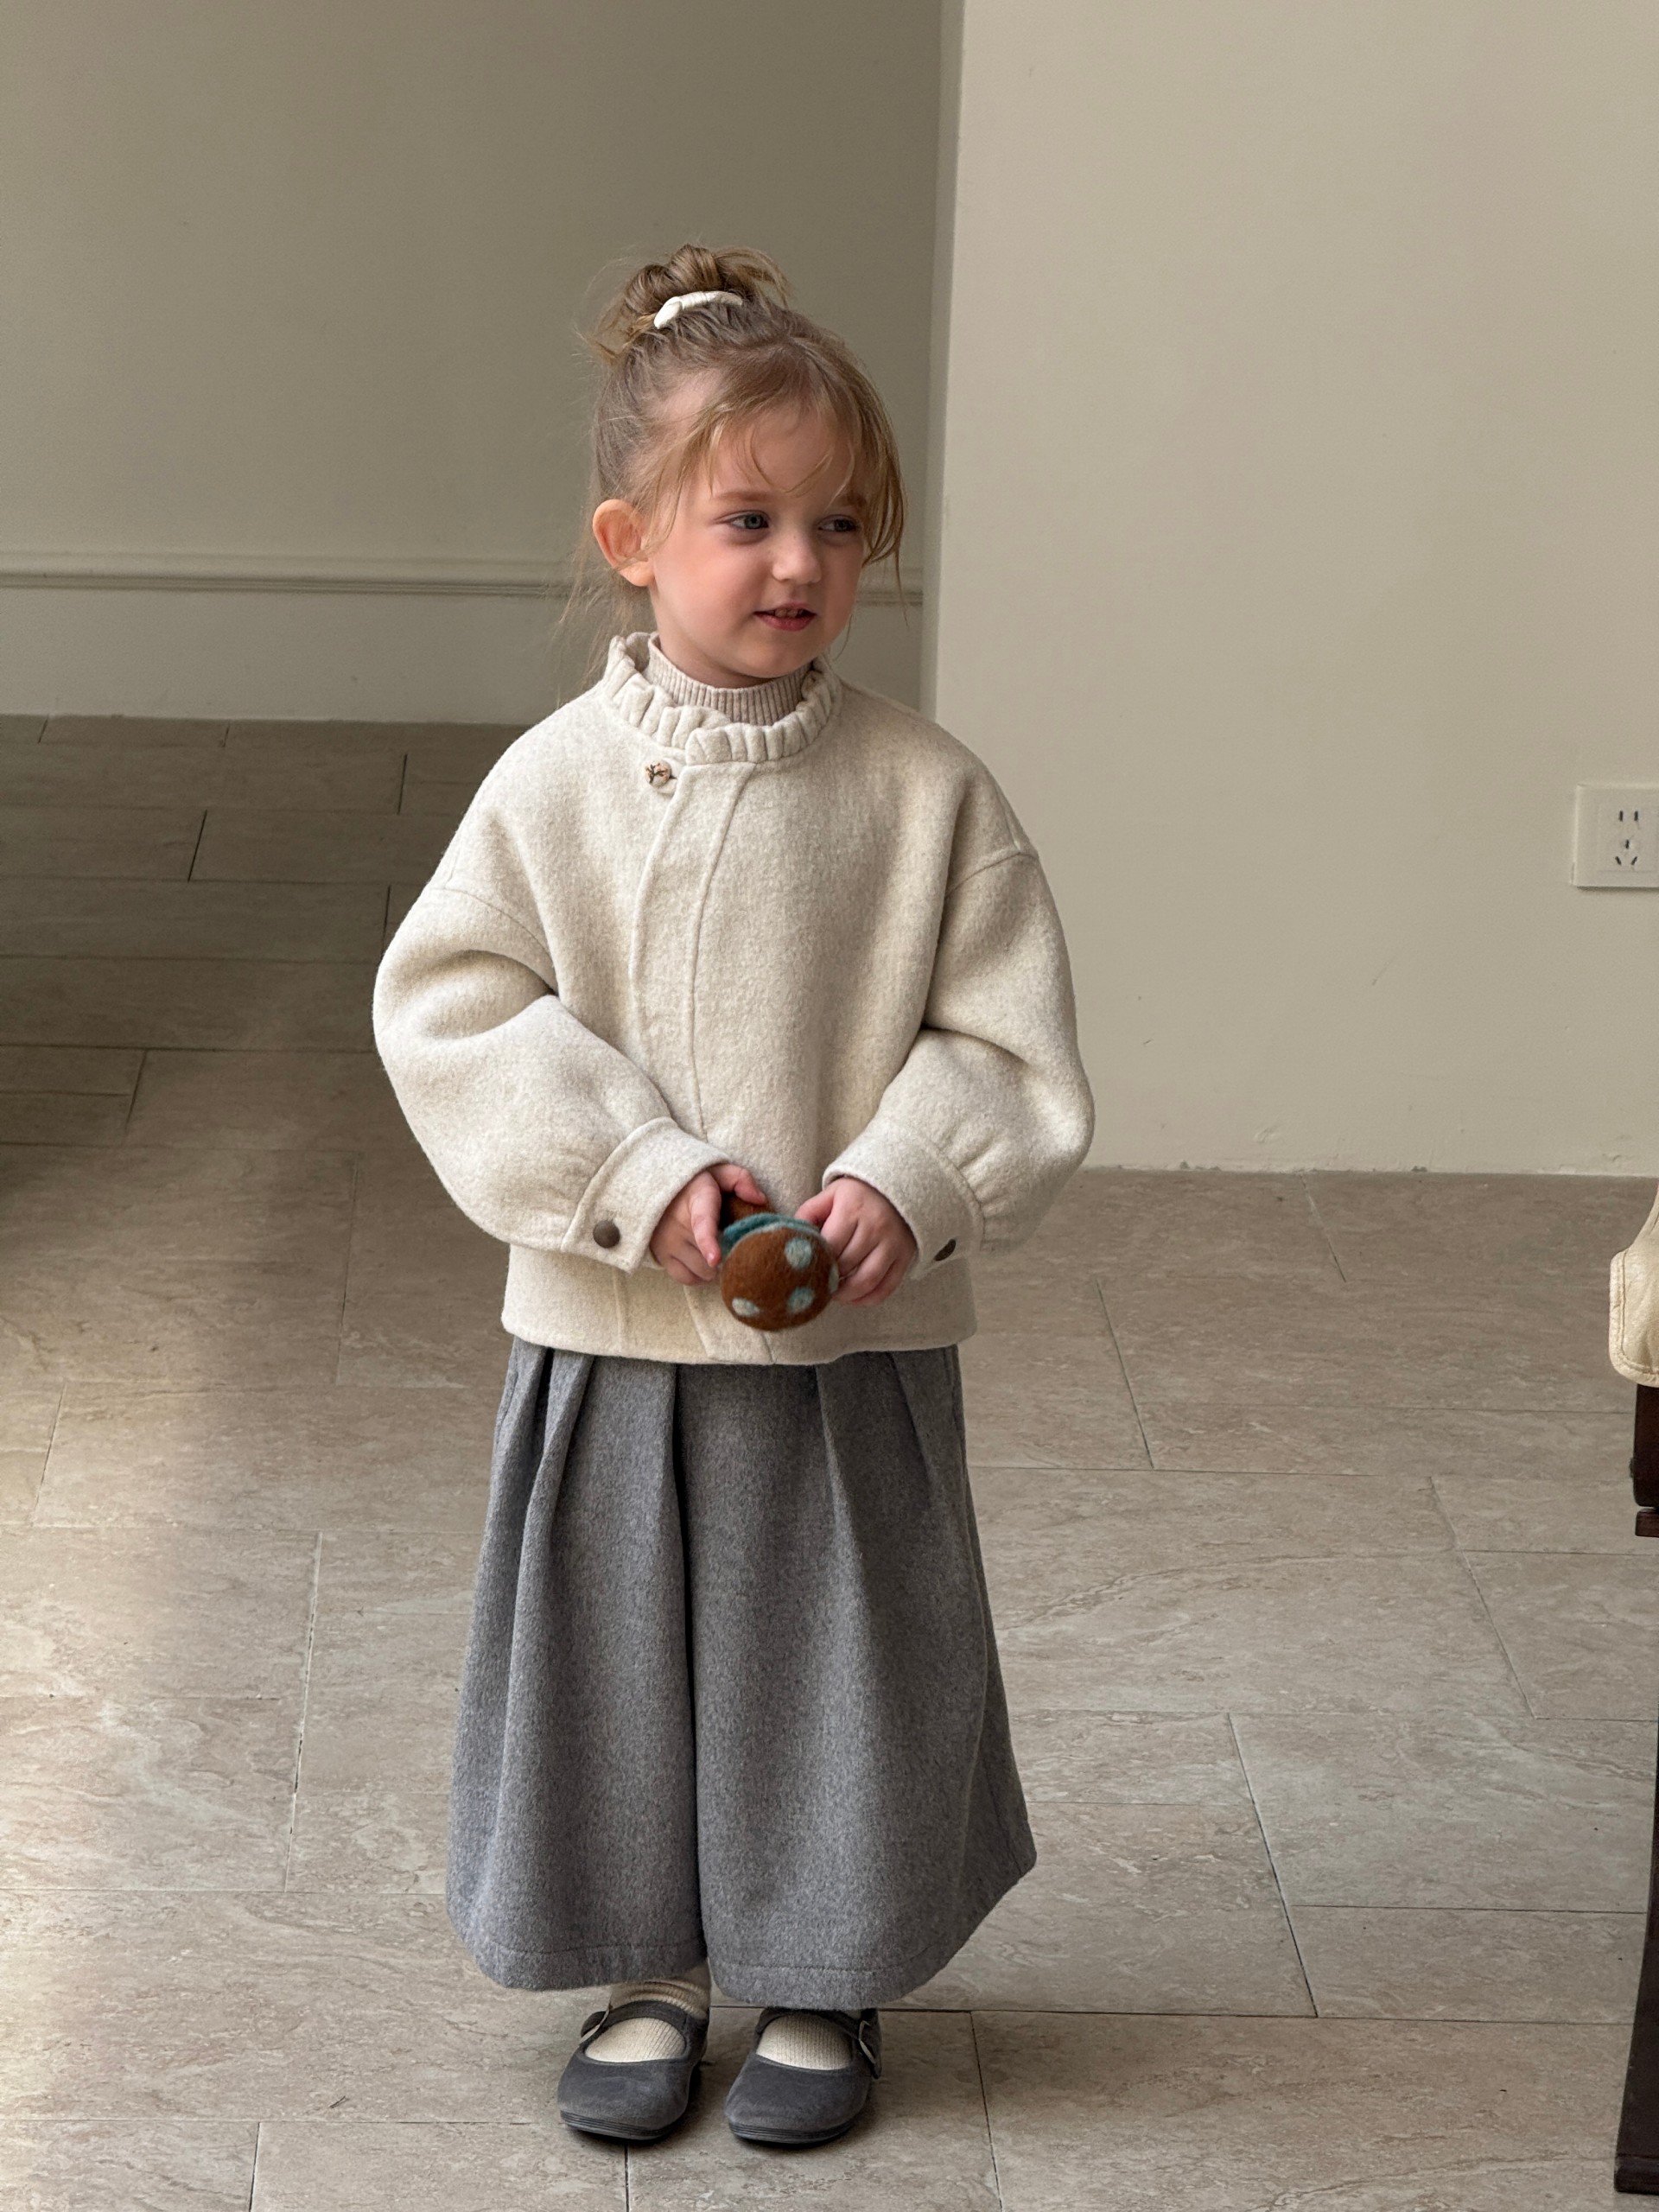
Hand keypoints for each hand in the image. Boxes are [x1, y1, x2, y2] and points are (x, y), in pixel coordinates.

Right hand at [650, 1160, 770, 1285]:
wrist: (659, 1186)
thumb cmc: (698, 1183)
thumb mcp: (720, 1172)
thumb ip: (741, 1180)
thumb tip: (760, 1200)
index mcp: (698, 1200)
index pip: (702, 1224)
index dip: (708, 1243)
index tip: (714, 1259)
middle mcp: (679, 1224)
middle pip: (711, 1257)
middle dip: (728, 1255)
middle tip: (732, 1244)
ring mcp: (668, 1242)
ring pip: (702, 1271)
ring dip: (715, 1268)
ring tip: (718, 1251)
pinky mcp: (662, 1255)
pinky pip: (687, 1279)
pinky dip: (699, 1276)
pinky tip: (705, 1262)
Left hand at [794, 1178, 916, 1306]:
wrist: (898, 1187)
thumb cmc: (858, 1194)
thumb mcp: (831, 1194)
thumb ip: (809, 1212)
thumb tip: (793, 1238)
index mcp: (852, 1209)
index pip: (830, 1246)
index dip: (817, 1262)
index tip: (808, 1269)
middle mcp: (875, 1226)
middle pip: (846, 1265)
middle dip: (829, 1279)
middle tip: (818, 1284)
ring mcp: (892, 1243)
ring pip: (867, 1281)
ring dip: (847, 1294)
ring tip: (834, 1293)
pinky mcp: (905, 1256)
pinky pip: (887, 1287)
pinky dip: (868, 1299)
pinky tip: (854, 1297)